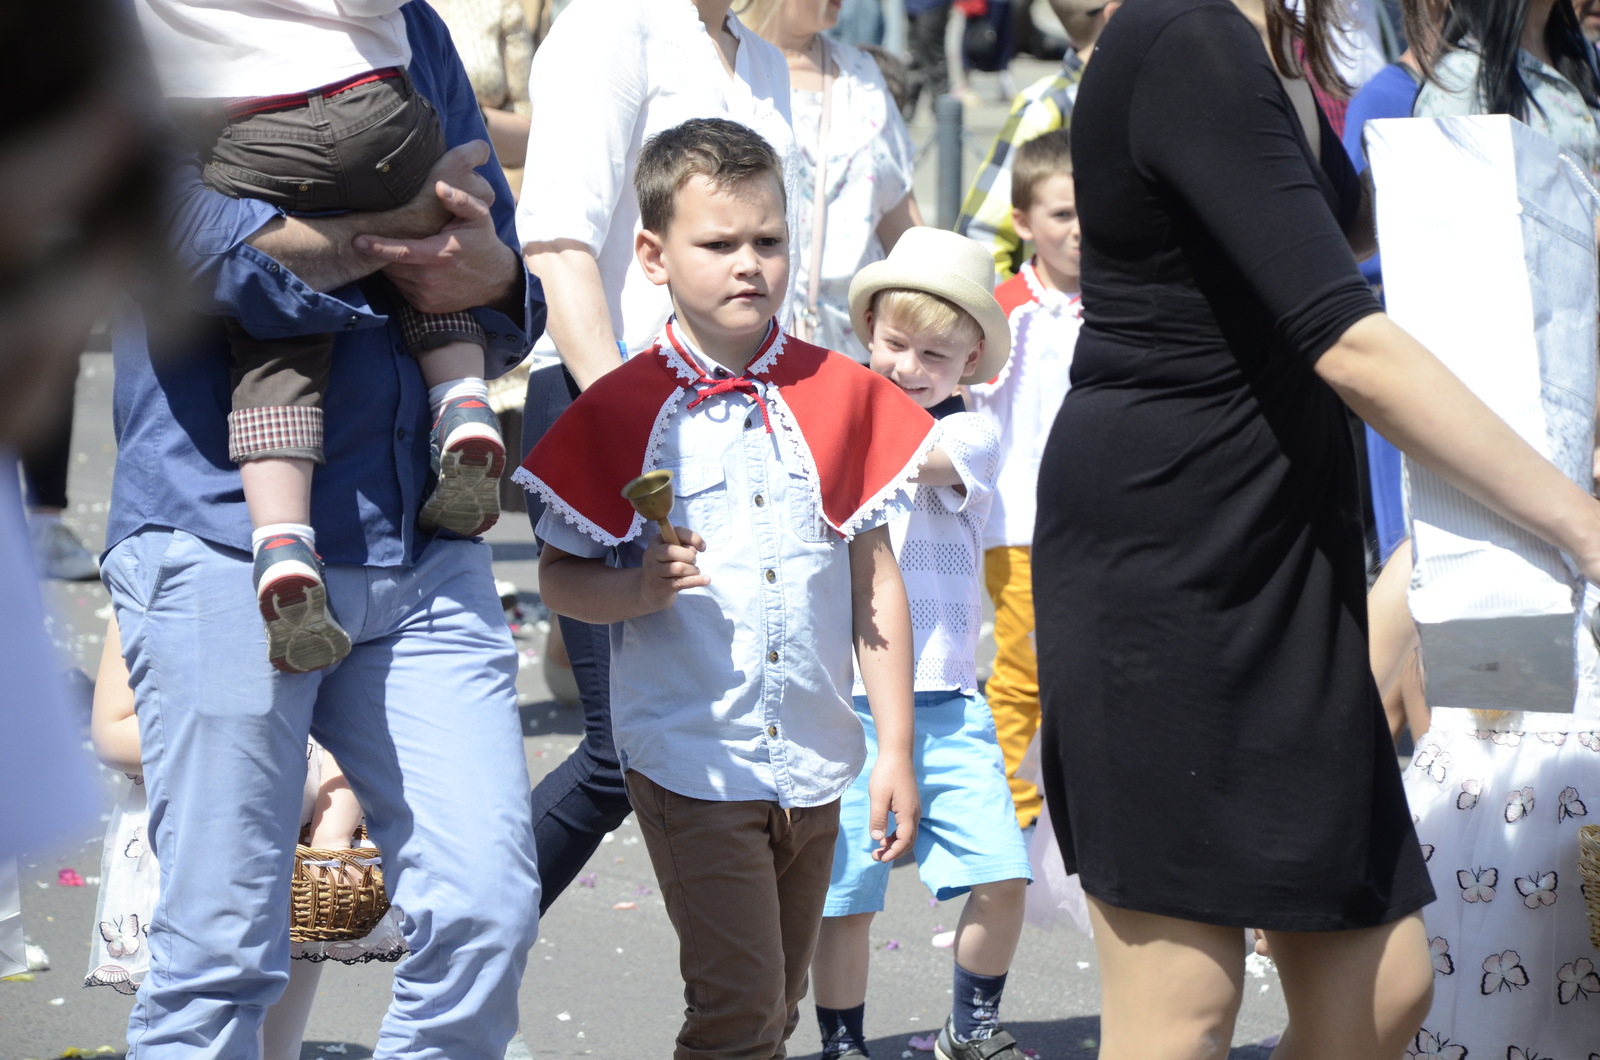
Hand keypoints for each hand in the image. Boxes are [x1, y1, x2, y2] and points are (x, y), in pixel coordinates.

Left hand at [353, 150, 516, 313]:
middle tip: (383, 236)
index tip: (357, 241)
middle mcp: (430, 279)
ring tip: (403, 250)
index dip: (378, 246)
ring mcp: (426, 295)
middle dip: (383, 250)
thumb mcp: (479, 217)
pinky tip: (414, 267)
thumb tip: (440, 185)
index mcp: (440, 255)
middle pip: (391, 263)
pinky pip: (401, 289)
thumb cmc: (482, 243)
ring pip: (393, 277)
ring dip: (392, 264)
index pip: (402, 251)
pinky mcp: (424, 306)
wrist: (495, 281)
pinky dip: (401, 277)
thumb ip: (461, 200)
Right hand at [635, 528, 708, 612]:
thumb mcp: (674, 551)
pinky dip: (696, 580)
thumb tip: (697, 548)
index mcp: (657, 540)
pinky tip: (706, 580)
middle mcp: (651, 554)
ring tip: (694, 571)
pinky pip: (682, 582)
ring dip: (693, 570)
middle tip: (693, 562)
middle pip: (673, 551)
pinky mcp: (660, 586)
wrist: (651, 588)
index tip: (703, 548)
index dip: (693, 538)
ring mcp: (654, 571)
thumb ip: (686, 545)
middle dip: (690, 557)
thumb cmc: (667, 564)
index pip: (678, 532)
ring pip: (679, 568)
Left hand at [867, 754, 918, 862]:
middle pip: (908, 841)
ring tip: (878, 849)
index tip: (880, 859)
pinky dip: (897, 835)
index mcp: (907, 813)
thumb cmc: (886, 773)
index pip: (904, 841)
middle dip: (893, 852)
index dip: (893, 852)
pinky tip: (884, 835)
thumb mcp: (878, 796)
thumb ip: (877, 818)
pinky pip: (906, 827)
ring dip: (895, 845)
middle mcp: (914, 813)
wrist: (897, 754)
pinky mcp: (910, 805)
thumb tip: (877, 839)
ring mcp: (914, 809)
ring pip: (908, 835)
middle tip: (876, 857)